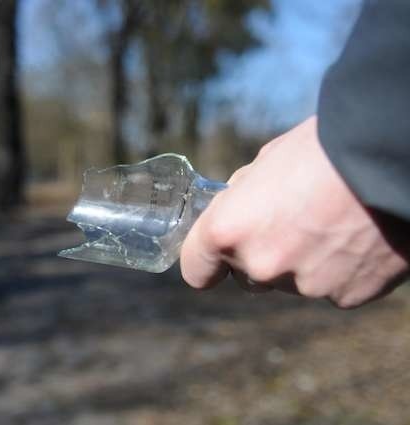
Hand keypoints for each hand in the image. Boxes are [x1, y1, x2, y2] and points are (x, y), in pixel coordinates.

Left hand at [180, 116, 408, 307]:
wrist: (389, 156)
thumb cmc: (323, 148)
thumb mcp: (266, 162)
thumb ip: (243, 196)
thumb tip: (238, 205)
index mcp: (228, 231)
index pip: (195, 269)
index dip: (205, 261)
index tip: (215, 256)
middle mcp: (261, 266)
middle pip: (247, 276)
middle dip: (261, 256)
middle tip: (290, 224)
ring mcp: (305, 286)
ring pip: (291, 282)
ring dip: (301, 263)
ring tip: (332, 224)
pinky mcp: (347, 297)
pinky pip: (332, 288)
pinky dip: (340, 270)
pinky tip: (357, 238)